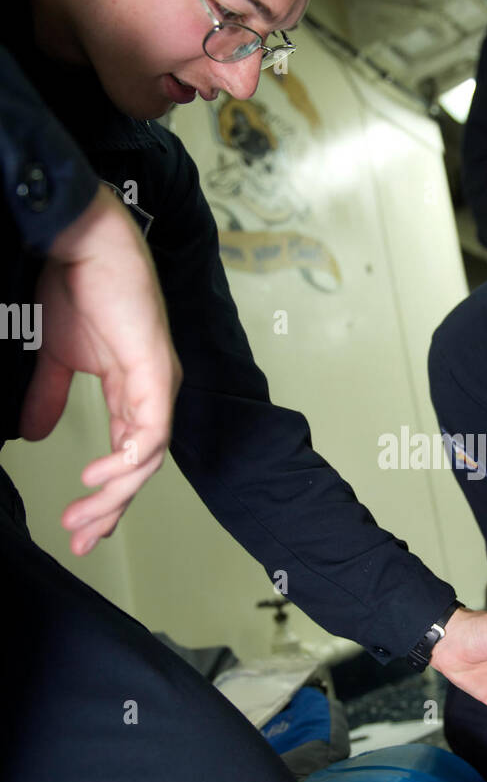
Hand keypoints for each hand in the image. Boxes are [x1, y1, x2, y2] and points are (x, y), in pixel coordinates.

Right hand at [19, 184, 181, 554]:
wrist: (81, 241)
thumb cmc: (75, 286)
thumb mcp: (55, 358)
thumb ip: (49, 397)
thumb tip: (33, 433)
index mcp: (132, 391)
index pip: (127, 457)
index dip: (105, 496)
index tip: (79, 529)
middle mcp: (152, 393)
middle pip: (140, 469)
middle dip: (109, 509)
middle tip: (80, 540)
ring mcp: (158, 384)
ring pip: (147, 460)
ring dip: (113, 494)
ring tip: (83, 518)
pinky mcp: (156, 373)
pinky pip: (151, 433)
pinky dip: (126, 461)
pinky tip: (98, 477)